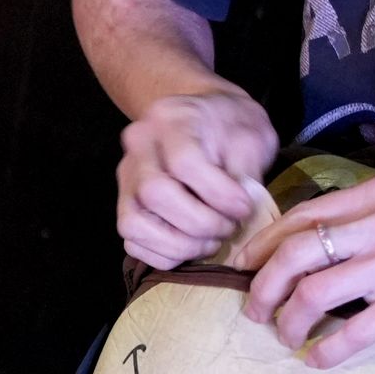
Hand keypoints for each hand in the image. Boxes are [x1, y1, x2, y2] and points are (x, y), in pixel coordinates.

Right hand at [113, 85, 275, 268]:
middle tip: (229, 227)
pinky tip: (193, 246)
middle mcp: (139, 145)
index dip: (218, 194)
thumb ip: (246, 171)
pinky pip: (132, 242)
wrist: (205, 118)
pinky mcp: (123, 204)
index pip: (184, 163)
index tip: (244, 208)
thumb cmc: (231, 128)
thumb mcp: (251, 136)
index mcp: (172, 118)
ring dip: (179, 245)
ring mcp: (125, 177)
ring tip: (211, 241)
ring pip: (134, 223)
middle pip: (154, 194)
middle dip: (199, 223)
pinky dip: (164, 254)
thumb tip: (239, 214)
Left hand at [241, 175, 374, 365]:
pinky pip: (352, 332)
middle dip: (262, 287)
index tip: (242, 269)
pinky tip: (319, 358)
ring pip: (314, 293)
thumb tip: (306, 247)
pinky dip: (325, 350)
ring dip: (289, 321)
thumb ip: (364, 220)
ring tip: (287, 335)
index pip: (299, 217)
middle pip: (294, 254)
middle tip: (254, 311)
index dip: (261, 246)